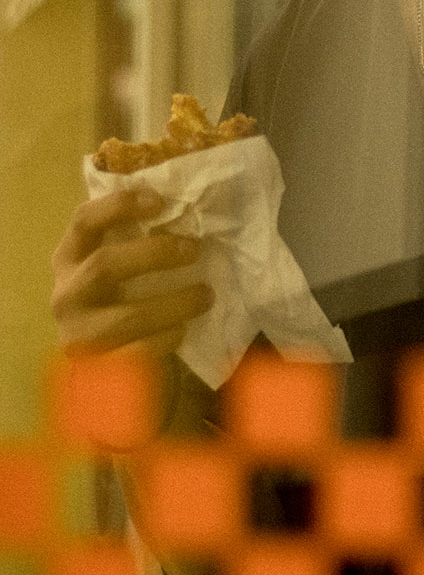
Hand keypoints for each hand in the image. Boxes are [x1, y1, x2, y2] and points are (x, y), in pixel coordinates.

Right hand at [51, 187, 211, 356]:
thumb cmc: (120, 301)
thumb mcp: (120, 267)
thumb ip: (137, 239)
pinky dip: (166, 338)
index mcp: (68, 259)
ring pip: (127, 315)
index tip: (160, 201)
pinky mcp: (96, 369)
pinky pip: (138, 352)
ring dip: (175, 303)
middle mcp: (65, 294)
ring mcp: (76, 334)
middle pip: (104, 265)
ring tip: (206, 295)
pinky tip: (183, 330)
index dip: (119, 206)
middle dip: (154, 254)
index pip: (84, 221)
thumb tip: (185, 209)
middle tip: (194, 249)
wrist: (105, 373)